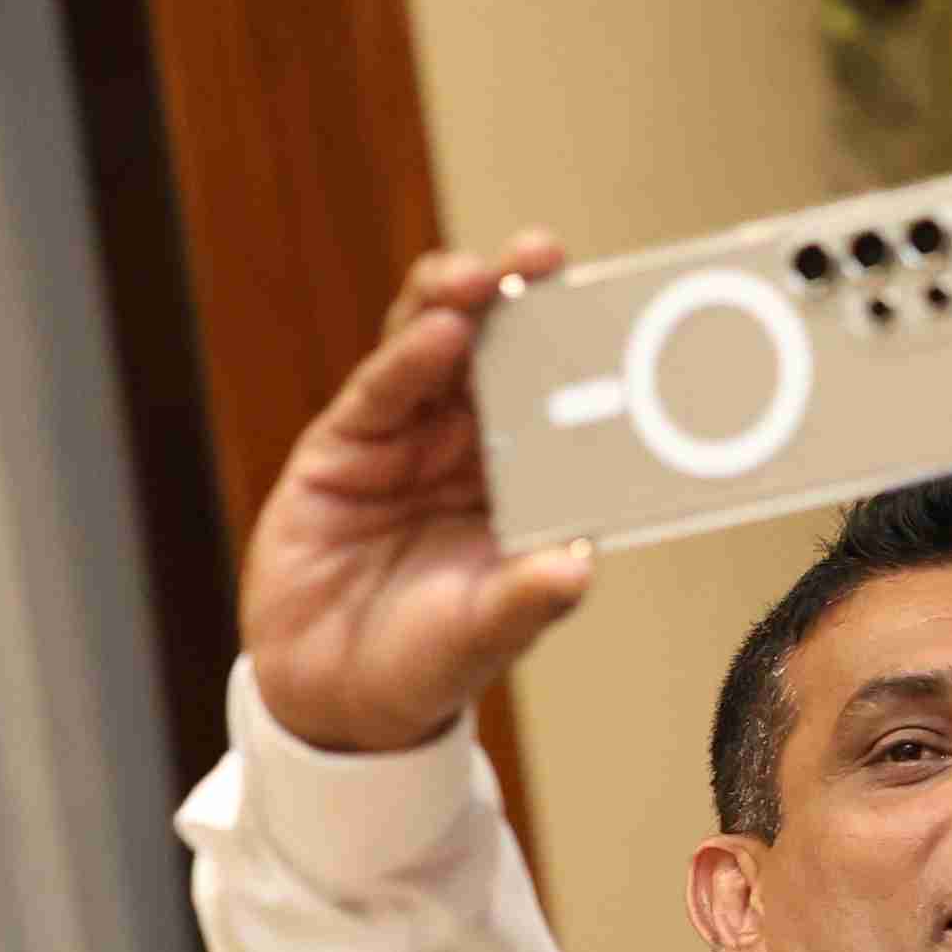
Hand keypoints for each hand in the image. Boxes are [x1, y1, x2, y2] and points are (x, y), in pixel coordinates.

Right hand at [240, 236, 598, 754]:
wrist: (332, 693)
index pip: (565, 403)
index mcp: (530, 484)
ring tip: (487, 278)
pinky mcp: (345, 446)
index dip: (586, 352)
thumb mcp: (484, 634)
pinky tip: (437, 330)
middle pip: (502, 356)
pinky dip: (407, 359)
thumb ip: (527, 598)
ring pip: (436, 352)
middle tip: (545, 258)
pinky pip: (381, 391)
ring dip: (461, 306)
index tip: (619, 310)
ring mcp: (410, 441)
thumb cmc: (427, 660)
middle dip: (523, 301)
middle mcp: (477, 450)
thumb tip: (578, 568)